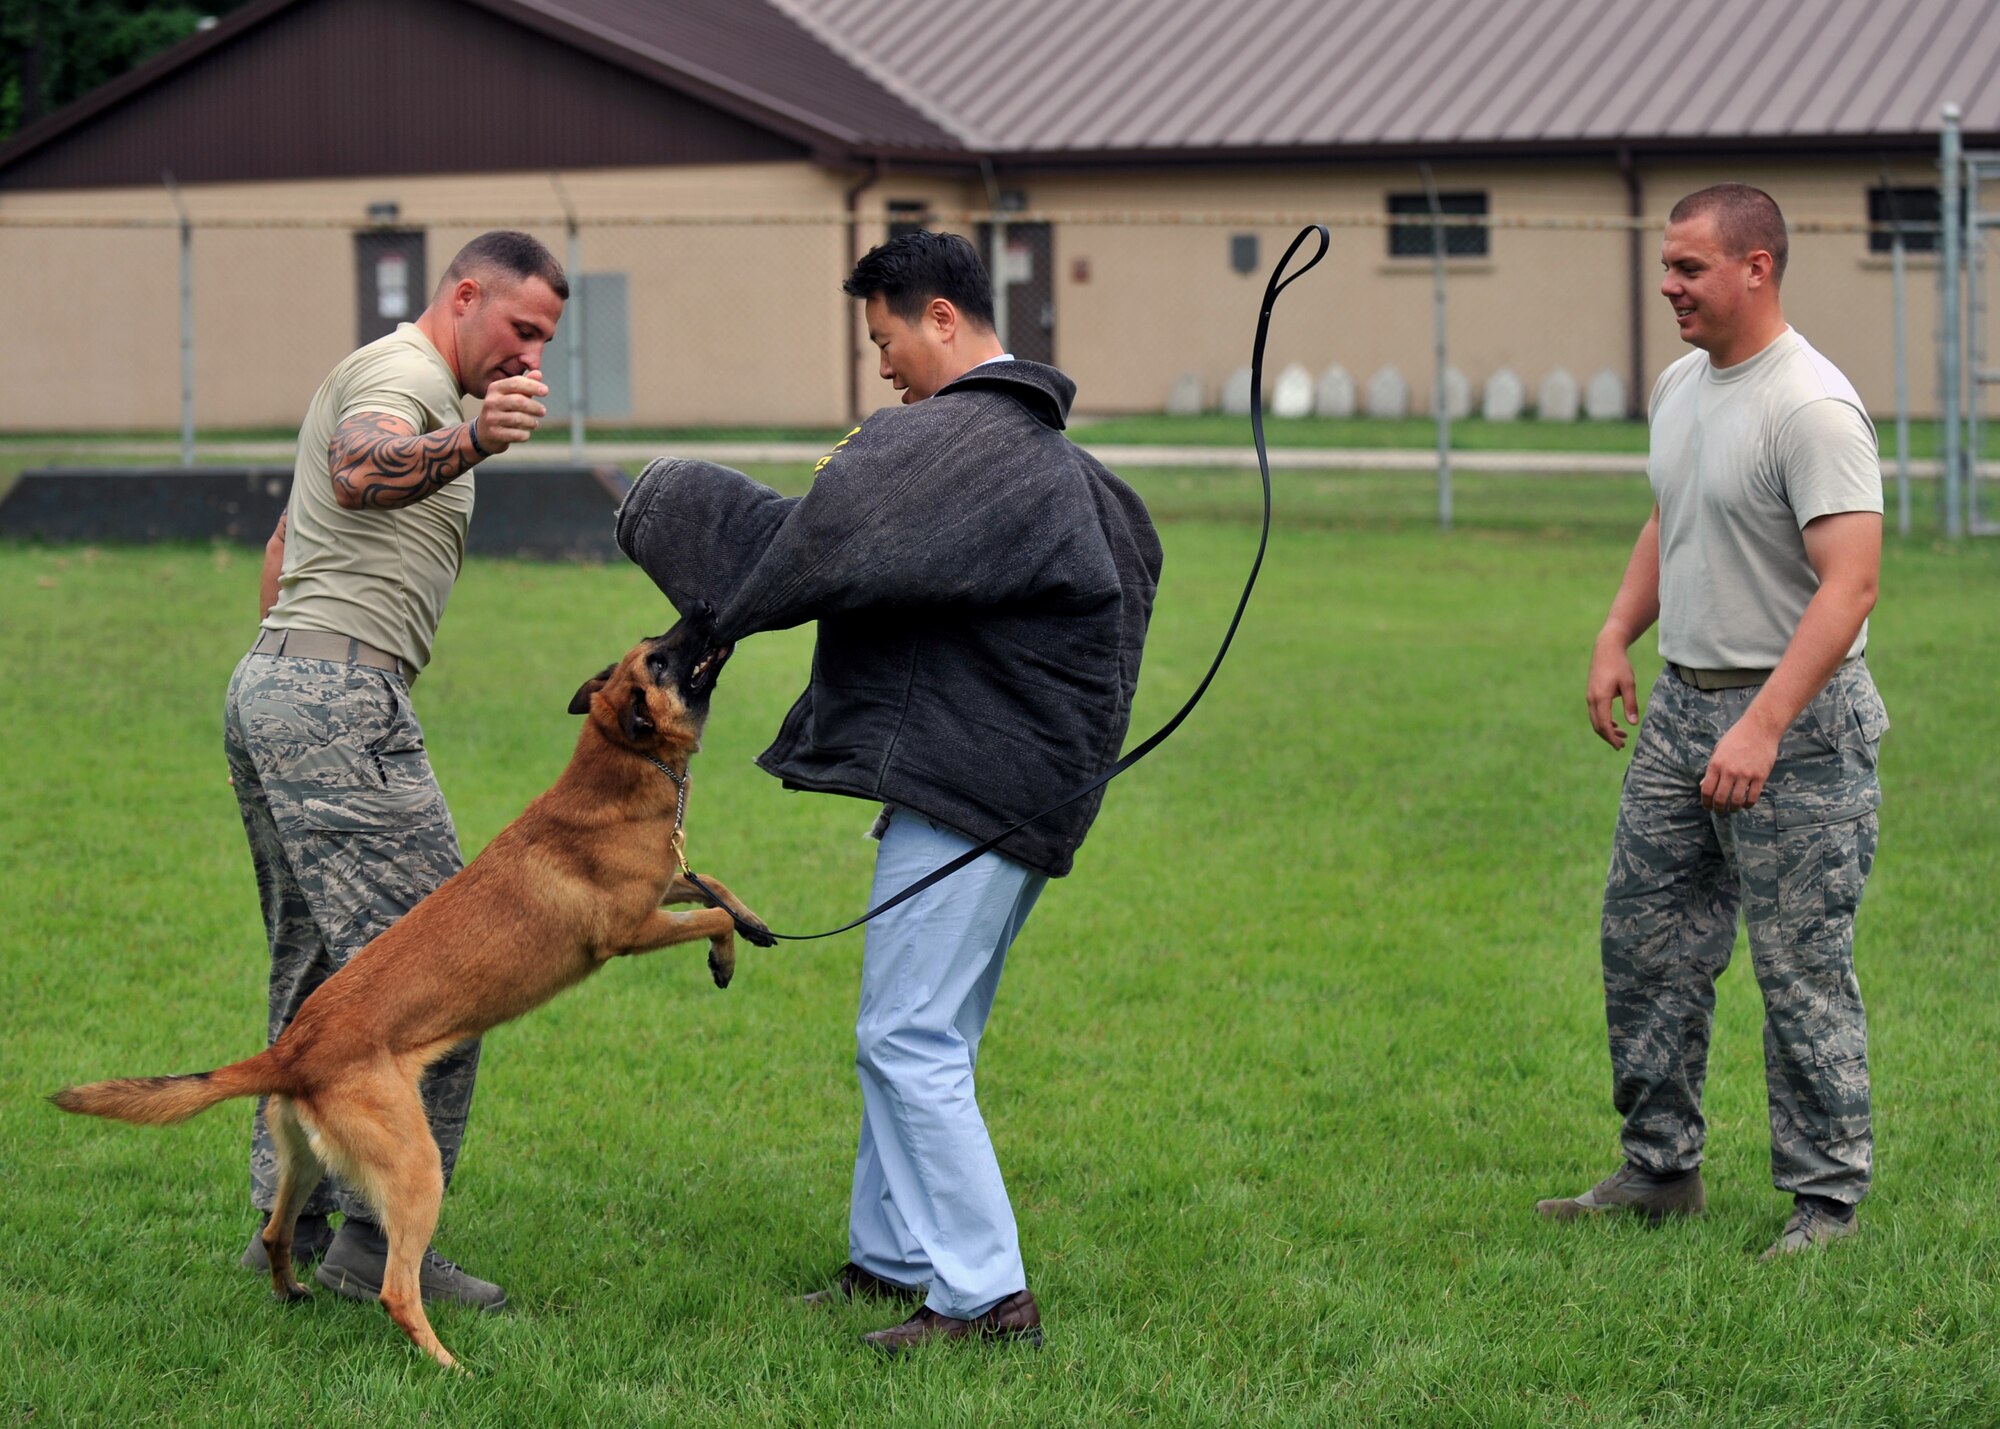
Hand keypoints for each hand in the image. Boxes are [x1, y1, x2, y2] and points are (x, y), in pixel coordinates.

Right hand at [476, 369, 548, 451]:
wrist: (485, 433)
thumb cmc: (504, 410)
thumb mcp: (513, 395)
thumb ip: (525, 385)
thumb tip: (538, 373)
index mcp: (495, 388)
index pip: (516, 382)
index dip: (532, 386)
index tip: (546, 391)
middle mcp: (491, 401)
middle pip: (519, 401)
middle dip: (535, 407)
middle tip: (543, 411)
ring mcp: (491, 418)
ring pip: (519, 419)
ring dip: (531, 422)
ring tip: (534, 423)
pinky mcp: (494, 434)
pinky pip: (516, 434)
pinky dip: (525, 434)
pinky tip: (525, 433)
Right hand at [1587, 633, 1638, 748]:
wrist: (1606, 649)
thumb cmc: (1619, 665)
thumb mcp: (1629, 684)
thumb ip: (1631, 704)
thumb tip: (1634, 723)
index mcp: (1601, 698)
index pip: (1604, 724)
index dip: (1612, 737)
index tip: (1621, 745)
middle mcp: (1592, 699)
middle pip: (1597, 725)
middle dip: (1608, 737)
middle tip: (1622, 745)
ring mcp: (1590, 696)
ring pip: (1595, 720)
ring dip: (1607, 730)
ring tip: (1622, 735)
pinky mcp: (1591, 694)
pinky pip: (1595, 713)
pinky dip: (1603, 721)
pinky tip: (1615, 723)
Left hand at [1701, 714, 1779, 812]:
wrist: (1759, 728)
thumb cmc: (1737, 738)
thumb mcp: (1718, 750)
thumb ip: (1711, 769)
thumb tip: (1704, 785)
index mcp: (1716, 764)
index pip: (1707, 790)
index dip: (1706, 802)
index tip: (1707, 807)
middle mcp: (1729, 771)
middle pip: (1720, 798)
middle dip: (1718, 809)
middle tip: (1719, 812)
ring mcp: (1745, 774)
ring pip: (1736, 800)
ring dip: (1733, 808)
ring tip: (1732, 809)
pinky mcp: (1760, 776)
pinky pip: (1753, 796)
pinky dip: (1748, 804)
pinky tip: (1746, 804)